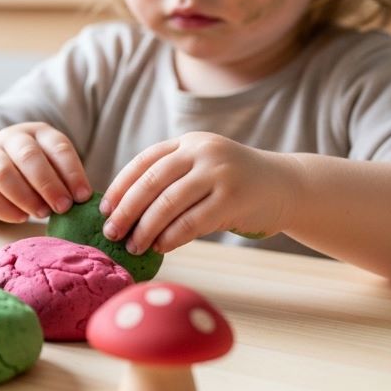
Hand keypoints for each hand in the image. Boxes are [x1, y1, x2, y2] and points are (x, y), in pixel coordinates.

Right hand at [0, 122, 92, 222]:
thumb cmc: (31, 169)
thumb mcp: (50, 164)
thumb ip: (64, 179)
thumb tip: (84, 203)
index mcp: (38, 132)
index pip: (58, 146)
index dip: (72, 172)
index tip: (83, 196)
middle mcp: (12, 139)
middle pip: (28, 156)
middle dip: (48, 184)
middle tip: (63, 207)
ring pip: (3, 172)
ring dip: (25, 196)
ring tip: (42, 214)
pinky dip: (5, 208)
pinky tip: (21, 218)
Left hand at [99, 132, 299, 253]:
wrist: (287, 185)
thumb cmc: (234, 184)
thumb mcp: (202, 169)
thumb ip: (171, 180)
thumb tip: (123, 212)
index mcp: (189, 143)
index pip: (144, 162)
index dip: (120, 186)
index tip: (104, 209)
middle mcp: (202, 151)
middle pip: (151, 181)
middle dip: (127, 210)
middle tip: (111, 232)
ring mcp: (220, 172)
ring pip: (169, 203)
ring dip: (146, 228)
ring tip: (134, 246)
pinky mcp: (233, 197)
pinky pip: (192, 221)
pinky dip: (171, 237)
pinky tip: (160, 247)